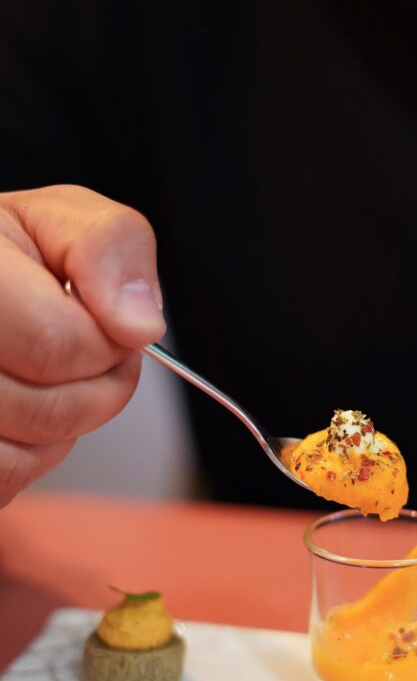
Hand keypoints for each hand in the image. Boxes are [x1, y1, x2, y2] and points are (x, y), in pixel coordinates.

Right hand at [0, 184, 166, 506]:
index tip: (108, 325)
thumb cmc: (5, 256)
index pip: (56, 343)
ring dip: (57, 430)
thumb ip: (108, 247)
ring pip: (18, 460)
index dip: (105, 345)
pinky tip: (16, 410)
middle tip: (88, 356)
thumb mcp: (57, 220)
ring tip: (42, 378)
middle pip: (47, 411)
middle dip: (94, 392)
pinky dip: (23, 460)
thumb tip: (139, 324)